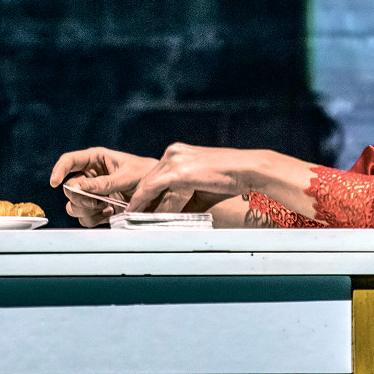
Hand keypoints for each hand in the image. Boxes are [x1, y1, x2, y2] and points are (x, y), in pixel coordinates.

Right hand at [49, 147, 156, 227]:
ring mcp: (94, 194)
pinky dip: (93, 219)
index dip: (59, 170)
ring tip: (104, 208)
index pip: (70, 161)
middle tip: (95, 202)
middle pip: (69, 188)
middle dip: (79, 197)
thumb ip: (104, 183)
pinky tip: (108, 214)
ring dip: (85, 209)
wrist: (162, 192)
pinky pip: (84, 218)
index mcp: (96, 159)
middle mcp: (91, 176)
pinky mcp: (99, 209)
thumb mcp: (127, 176)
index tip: (54, 183)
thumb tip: (78, 186)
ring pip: (73, 205)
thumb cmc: (147, 175)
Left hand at [124, 143, 256, 213]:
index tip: (135, 208)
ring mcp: (174, 161)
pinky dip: (150, 206)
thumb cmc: (228, 179)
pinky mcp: (179, 172)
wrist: (246, 170)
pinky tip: (144, 216)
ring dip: (141, 205)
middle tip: (128, 216)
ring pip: (149, 187)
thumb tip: (171, 217)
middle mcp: (172, 153)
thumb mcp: (200, 189)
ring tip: (132, 219)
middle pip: (147, 180)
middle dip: (137, 200)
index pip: (153, 175)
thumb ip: (183, 201)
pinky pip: (159, 193)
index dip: (143, 194)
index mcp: (176, 153)